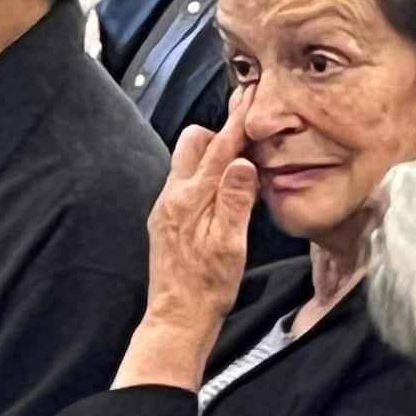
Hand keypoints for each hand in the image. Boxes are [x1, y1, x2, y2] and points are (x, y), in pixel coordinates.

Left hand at [144, 101, 258, 331]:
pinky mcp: (167, 219)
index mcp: (190, 198)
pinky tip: (224, 197)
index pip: (219, 149)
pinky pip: (186, 183)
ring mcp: (167, 207)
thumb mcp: (230, 245)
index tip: (249, 98)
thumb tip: (243, 162)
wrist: (178, 317)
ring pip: (189, 162)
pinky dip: (207, 179)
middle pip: (194, 143)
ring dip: (214, 158)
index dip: (237, 122)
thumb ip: (236, 200)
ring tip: (241, 171)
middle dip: (221, 135)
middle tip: (249, 142)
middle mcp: (173, 196)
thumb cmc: (207, 287)